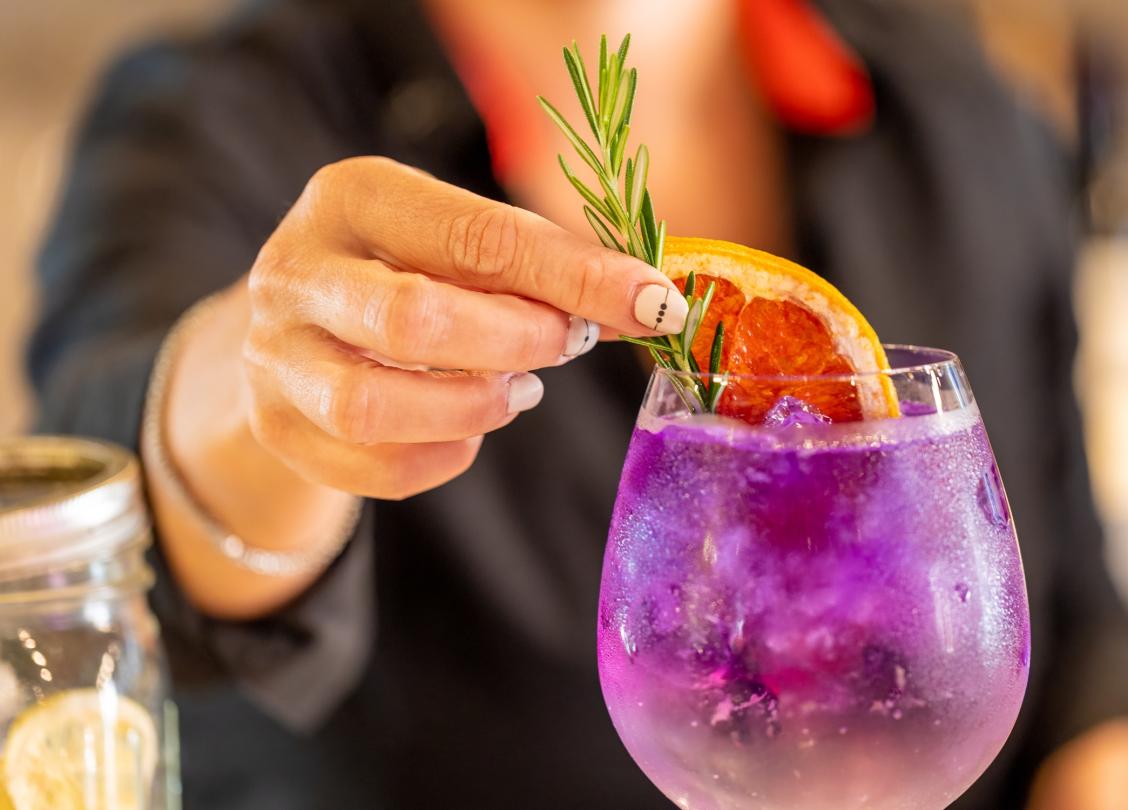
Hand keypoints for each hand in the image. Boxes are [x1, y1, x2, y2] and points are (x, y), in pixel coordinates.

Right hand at [244, 156, 685, 498]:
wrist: (302, 327)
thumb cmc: (408, 271)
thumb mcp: (459, 242)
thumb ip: (541, 265)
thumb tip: (652, 303)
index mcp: (353, 196)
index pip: (474, 235)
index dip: (575, 274)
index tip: (653, 303)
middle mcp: (295, 270)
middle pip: (412, 319)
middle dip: (517, 341)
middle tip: (570, 343)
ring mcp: (273, 354)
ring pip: (371, 405)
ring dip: (472, 406)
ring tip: (520, 390)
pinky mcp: (275, 427)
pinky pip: (372, 468)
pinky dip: (443, 456)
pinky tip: (470, 428)